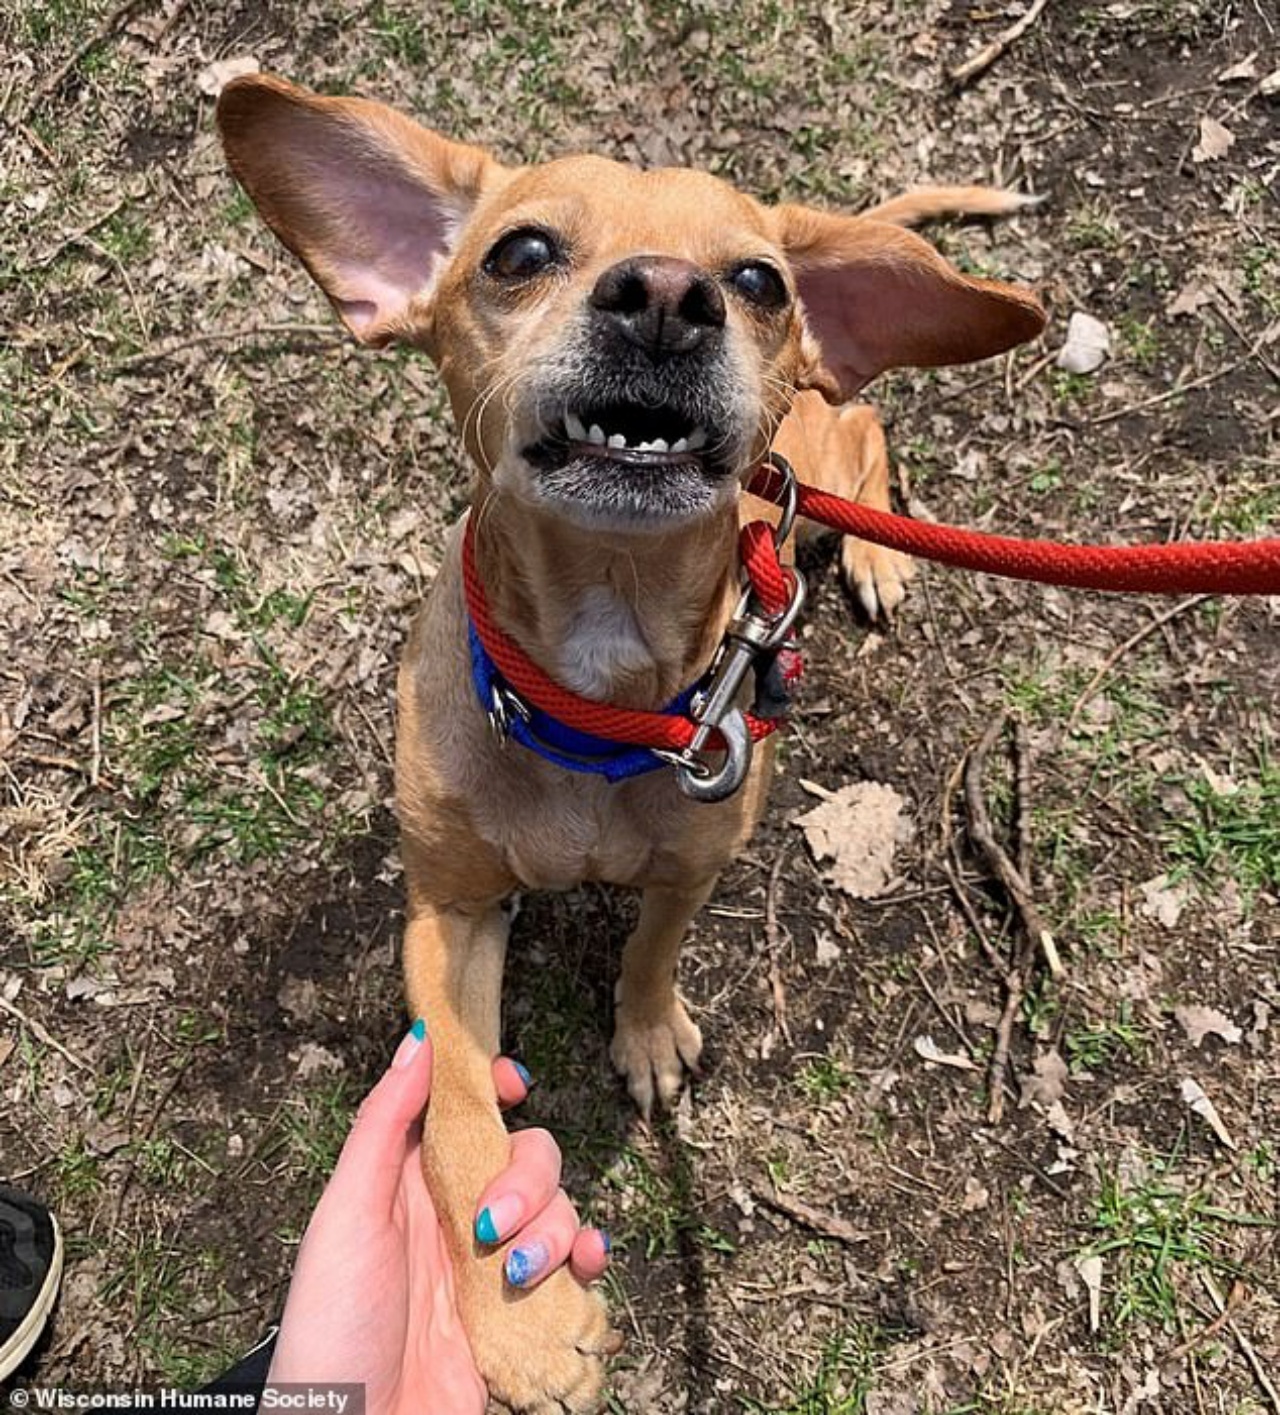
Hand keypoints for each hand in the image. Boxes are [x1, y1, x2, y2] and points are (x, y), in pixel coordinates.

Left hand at [266, 1022, 609, 1414]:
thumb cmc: (331, 1331)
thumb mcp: (346, 1215)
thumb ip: (383, 1124)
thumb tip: (419, 1040)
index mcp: (412, 1182)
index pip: (466, 1112)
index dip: (495, 1088)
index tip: (513, 1084)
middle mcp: (459, 1214)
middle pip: (528, 1155)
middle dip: (526, 1177)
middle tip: (490, 1225)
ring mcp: (494, 1264)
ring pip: (558, 1206)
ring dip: (554, 1226)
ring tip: (517, 1272)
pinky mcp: (523, 1312)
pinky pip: (578, 1266)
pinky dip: (589, 1256)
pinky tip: (582, 1266)